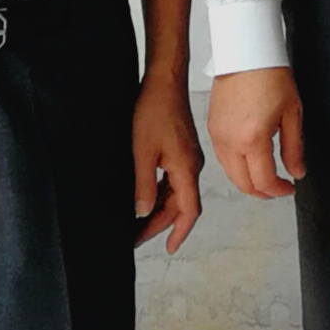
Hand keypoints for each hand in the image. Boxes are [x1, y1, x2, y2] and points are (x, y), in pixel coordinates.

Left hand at [132, 72, 203, 252]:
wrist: (164, 81)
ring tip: (138, 221)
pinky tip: (146, 195)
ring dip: (160, 209)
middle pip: (181, 205)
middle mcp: (192, 166)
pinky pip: (174, 179)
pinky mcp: (181, 149)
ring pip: (176, 193)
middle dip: (160, 224)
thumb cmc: (154, 111)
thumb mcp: (142, 152)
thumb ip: (143, 185)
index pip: (188, 211)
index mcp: (186, 169)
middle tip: (137, 237)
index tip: (167, 248)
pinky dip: (161, 192)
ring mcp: (187, 157)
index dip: (178, 232)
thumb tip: (142, 212)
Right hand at [209, 65, 305, 198]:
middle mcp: (230, 141)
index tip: (290, 187)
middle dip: (263, 192)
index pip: (263, 181)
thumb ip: (293, 148)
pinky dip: (236, 167)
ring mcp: (217, 135)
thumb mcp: (292, 113)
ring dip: (248, 181)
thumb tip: (296, 172)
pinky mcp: (211, 128)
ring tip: (266, 175)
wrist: (246, 52)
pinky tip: (250, 160)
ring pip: (230, 174)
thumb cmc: (270, 76)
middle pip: (243, 184)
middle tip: (279, 187)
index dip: (279, 190)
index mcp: (252, 139)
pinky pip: (222, 159)